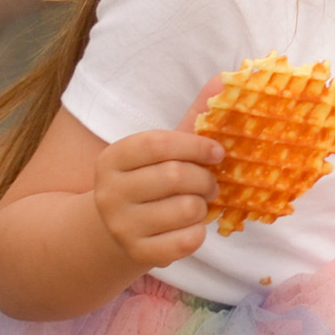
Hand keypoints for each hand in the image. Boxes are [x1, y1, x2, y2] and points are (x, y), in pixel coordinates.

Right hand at [92, 81, 224, 269]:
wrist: (113, 231)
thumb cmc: (148, 181)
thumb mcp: (161, 151)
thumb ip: (192, 118)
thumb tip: (225, 80)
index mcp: (113, 158)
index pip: (159, 144)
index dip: (196, 146)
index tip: (216, 153)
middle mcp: (109, 192)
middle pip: (176, 176)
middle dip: (205, 179)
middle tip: (210, 183)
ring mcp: (121, 226)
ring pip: (185, 210)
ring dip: (202, 206)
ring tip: (196, 204)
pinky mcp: (138, 254)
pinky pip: (187, 241)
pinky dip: (198, 233)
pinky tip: (189, 227)